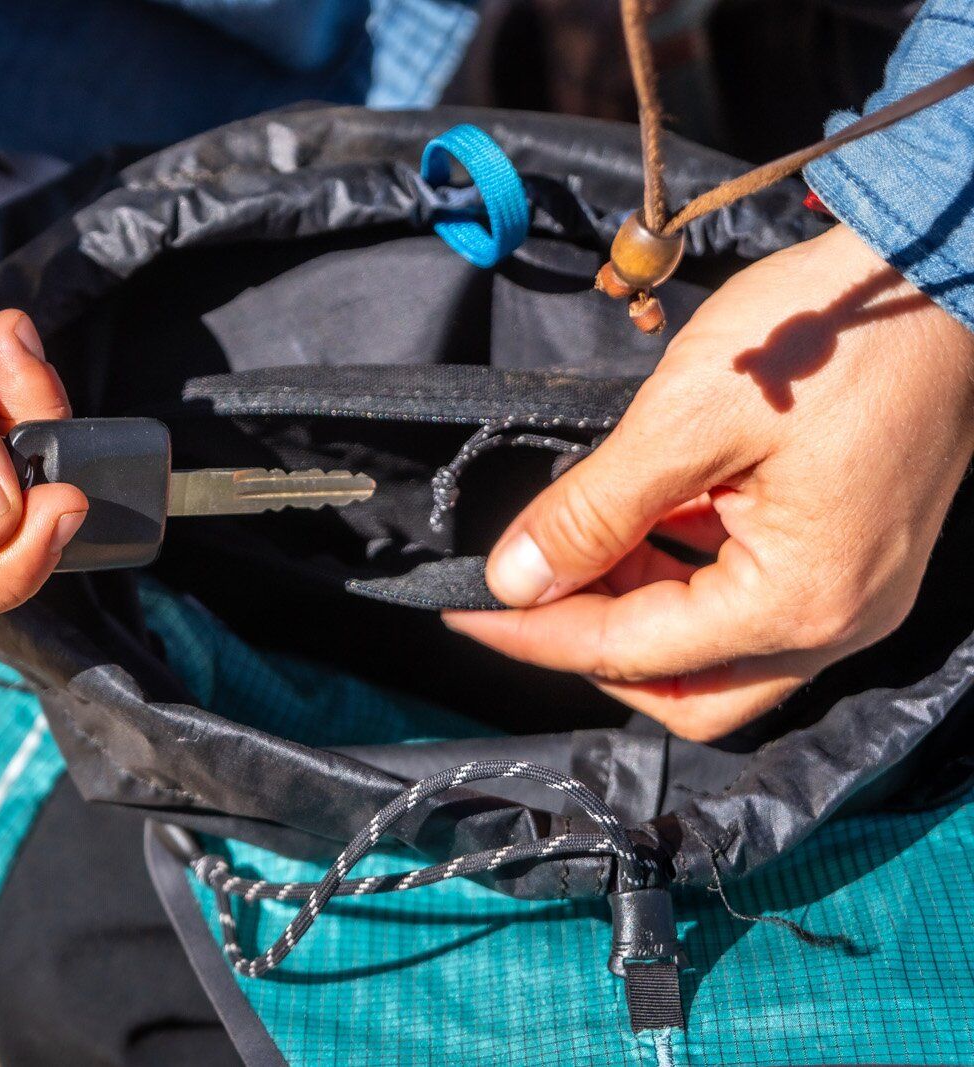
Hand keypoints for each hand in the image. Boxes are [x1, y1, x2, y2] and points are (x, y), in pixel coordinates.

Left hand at [443, 225, 973, 739]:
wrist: (943, 267)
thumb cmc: (830, 333)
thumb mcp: (687, 420)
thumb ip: (595, 510)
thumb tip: (514, 579)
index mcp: (799, 603)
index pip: (632, 652)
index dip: (534, 634)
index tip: (463, 611)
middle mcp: (838, 623)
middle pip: (686, 691)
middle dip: (594, 649)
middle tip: (523, 593)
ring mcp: (856, 594)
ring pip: (718, 653)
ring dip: (637, 613)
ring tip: (573, 545)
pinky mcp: (856, 558)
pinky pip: (753, 602)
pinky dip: (684, 578)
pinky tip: (639, 525)